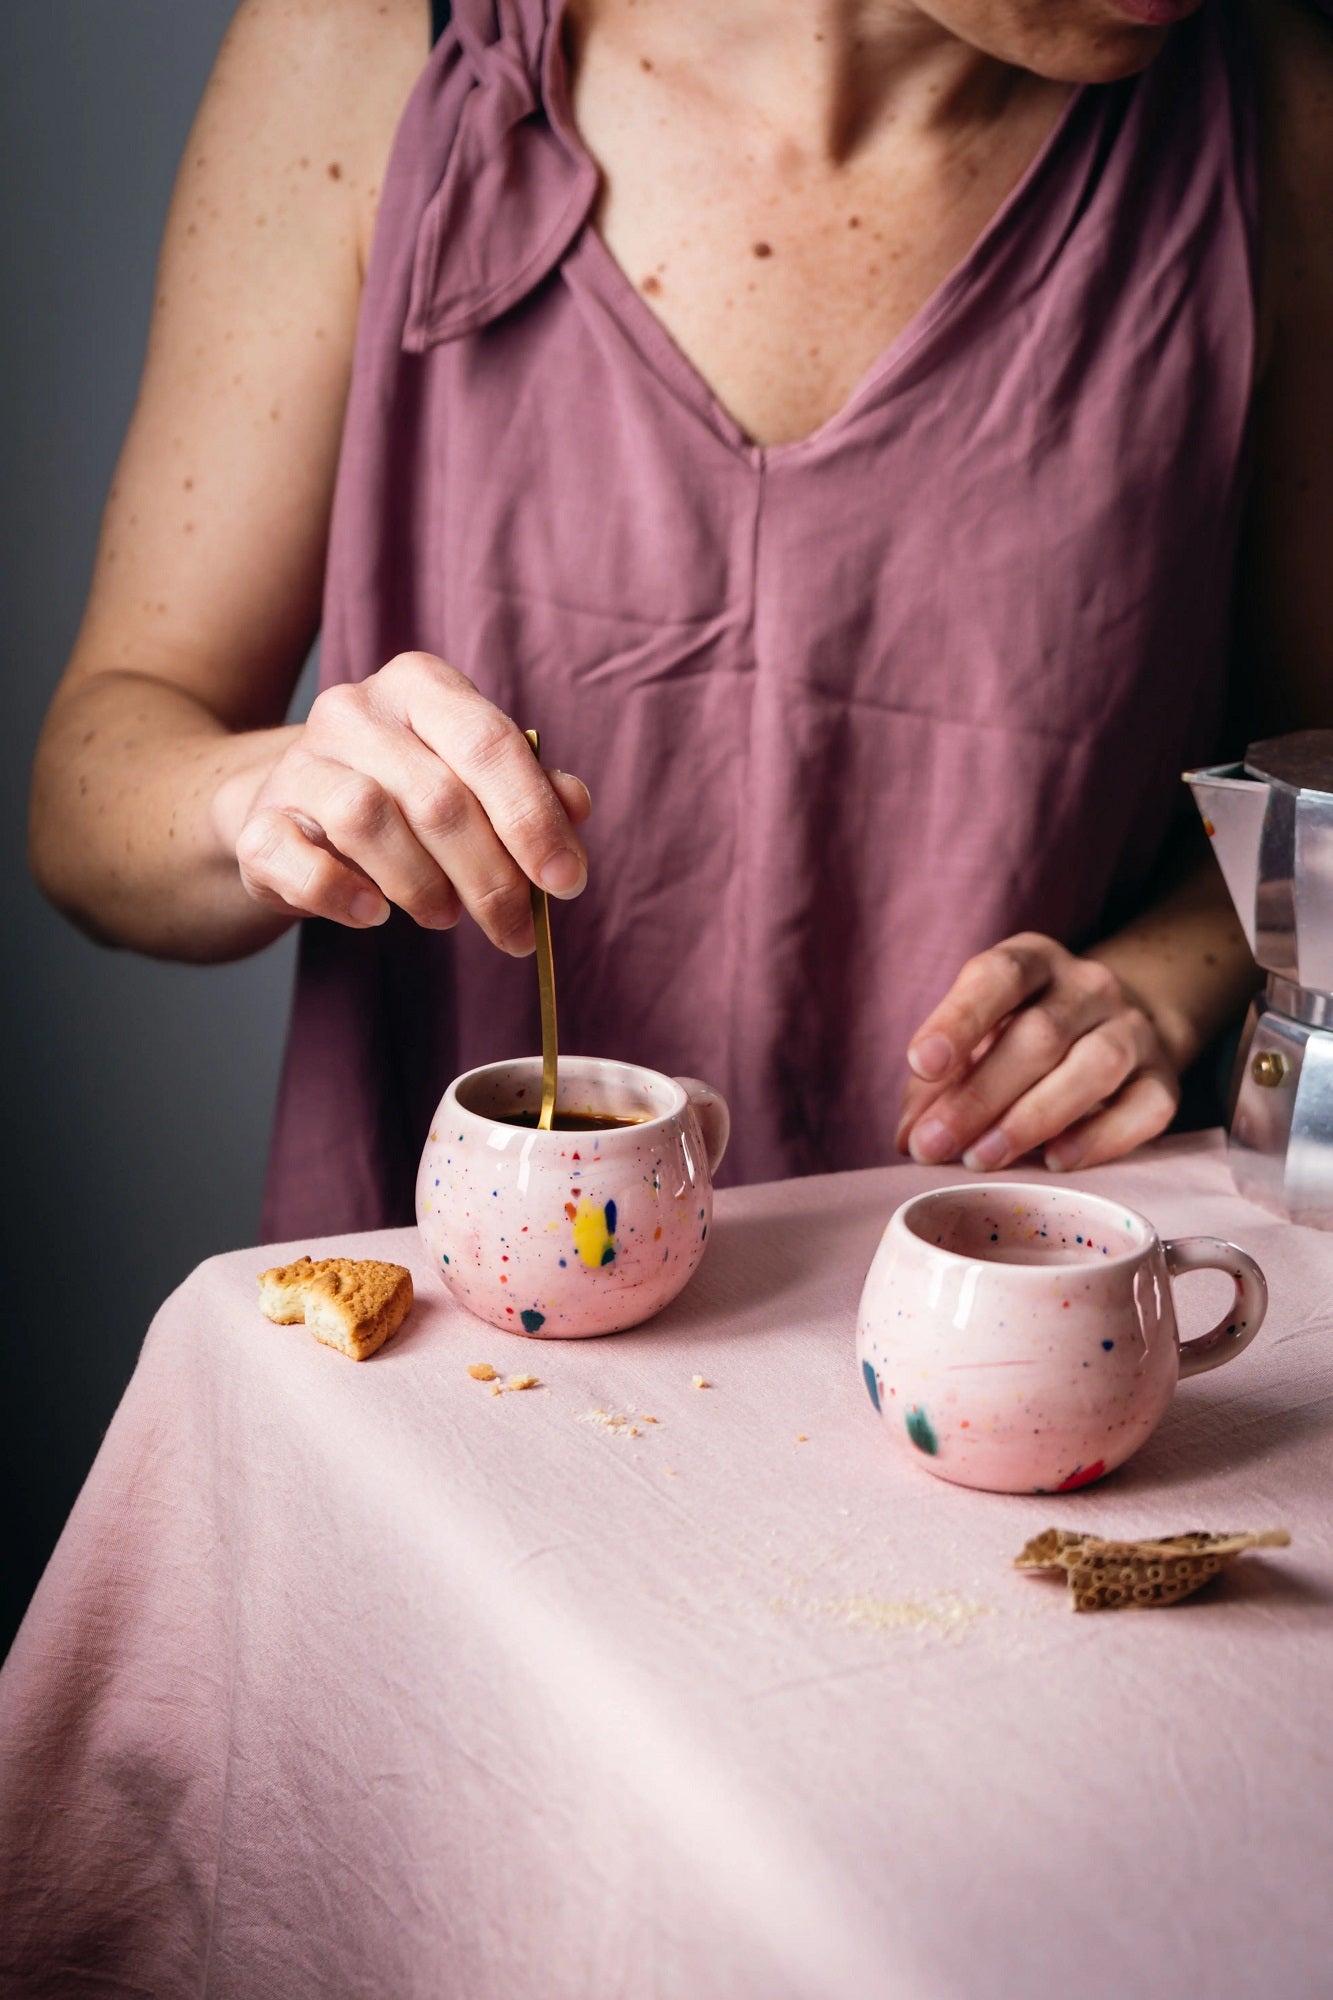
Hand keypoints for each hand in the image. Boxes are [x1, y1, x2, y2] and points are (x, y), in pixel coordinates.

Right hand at [225, 653, 590, 952]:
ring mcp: (299, 763)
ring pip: (368, 819)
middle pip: (437, 795)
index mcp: (420, 686)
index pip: (488, 744)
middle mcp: (354, 710)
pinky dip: (342, 894)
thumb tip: (575, 806)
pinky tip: (373, 914)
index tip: (566, 882)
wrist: (296, 814)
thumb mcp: (472, 781)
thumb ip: (528, 789)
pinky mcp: (258, 822)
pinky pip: (298, 860)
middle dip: (490, 877)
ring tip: (445, 915)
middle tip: (516, 929)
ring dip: (422, 885)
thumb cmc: (405, 796)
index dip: (533, 819)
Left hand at [896, 934, 1179, 1173]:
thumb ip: (940, 1080)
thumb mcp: (978, 1035)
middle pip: (1039, 1035)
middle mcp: (1089, 986)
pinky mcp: (1165, 1078)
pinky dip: (1100, 1139)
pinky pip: (1145, 1108)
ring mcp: (1134, 1029)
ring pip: (1094, 1067)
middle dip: (979, 1096)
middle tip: (933, 1146)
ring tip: (982, 1159)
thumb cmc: (1023, 1035)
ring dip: (1031, 1119)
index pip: (998, 976)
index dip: (958, 1019)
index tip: (921, 1063)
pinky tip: (1056, 1161)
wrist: (1120, 1025)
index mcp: (1033, 961)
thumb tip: (910, 1137)